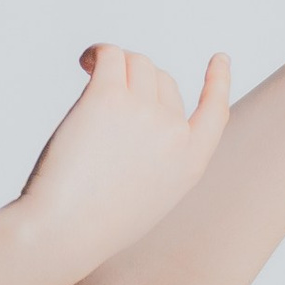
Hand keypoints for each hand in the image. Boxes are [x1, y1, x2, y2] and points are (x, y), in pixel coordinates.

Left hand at [15, 44, 229, 284]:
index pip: (216, 112)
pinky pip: (111, 55)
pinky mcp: (108, 97)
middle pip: (162, 80)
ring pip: (136, 62)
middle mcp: (173, 132)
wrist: (64, 231)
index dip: (219, 82)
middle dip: (137, 81)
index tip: (219, 58)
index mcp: (190, 162)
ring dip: (115, 62)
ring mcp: (144, 112)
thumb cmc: (94, 223)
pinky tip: (86, 62)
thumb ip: (156, 159)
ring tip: (88, 69)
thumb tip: (136, 113)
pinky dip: (98, 52)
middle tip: (104, 98)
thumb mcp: (147, 198)